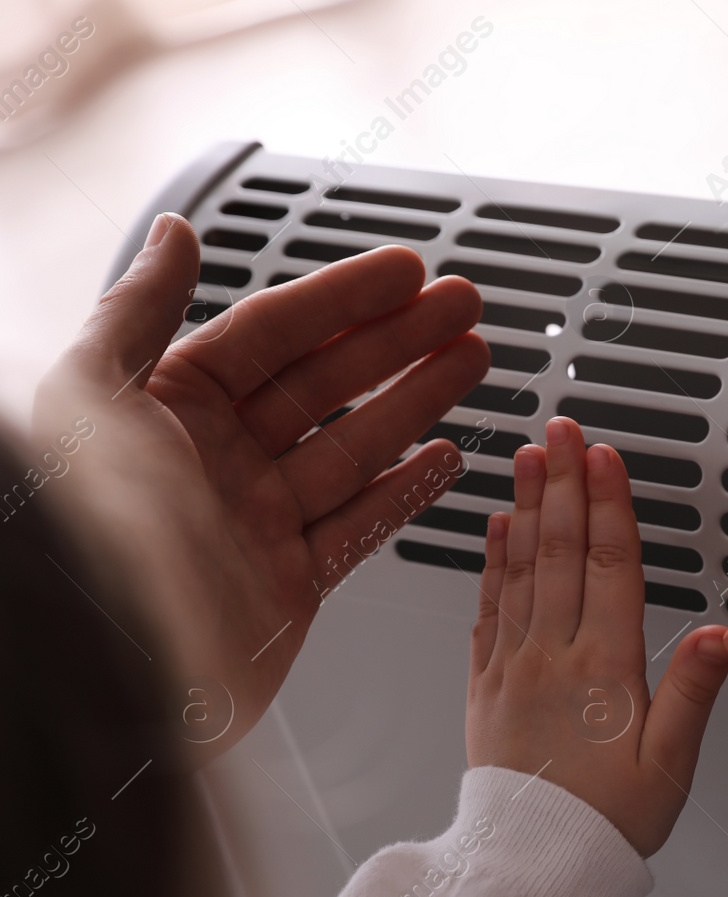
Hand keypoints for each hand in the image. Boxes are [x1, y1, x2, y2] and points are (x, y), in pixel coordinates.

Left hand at [33, 215, 488, 758]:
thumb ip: (138, 310)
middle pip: (326, 384)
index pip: (272, 333)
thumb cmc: (87, 531)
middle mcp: (213, 463)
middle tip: (462, 307)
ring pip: (356, 447)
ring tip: (472, 361)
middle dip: (400, 340)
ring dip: (419, 399)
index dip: (344, 297)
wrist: (108, 660)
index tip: (406, 272)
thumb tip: (174, 236)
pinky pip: (361, 527)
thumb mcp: (91, 396)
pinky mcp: (290, 587)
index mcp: (164, 410)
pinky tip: (444, 457)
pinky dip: (407, 492)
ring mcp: (257, 525)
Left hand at [467, 418, 727, 856]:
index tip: (606, 457)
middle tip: (561, 429)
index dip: (610, 505)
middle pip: (561, 550)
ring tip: (528, 458)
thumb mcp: (669, 766)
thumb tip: (722, 634)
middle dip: (565, 482)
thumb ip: (694, 693)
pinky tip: (496, 530)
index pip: (610, 567)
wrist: (531, 867)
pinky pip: (487, 608)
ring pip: (521, 568)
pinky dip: (491, 562)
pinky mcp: (487, 685)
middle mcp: (553, 658)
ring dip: (527, 506)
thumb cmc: (605, 823)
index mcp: (603, 670)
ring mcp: (514, 667)